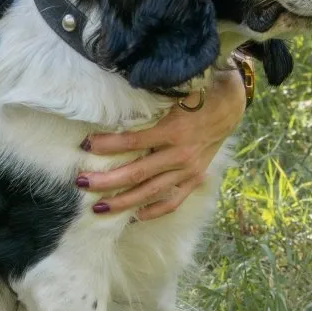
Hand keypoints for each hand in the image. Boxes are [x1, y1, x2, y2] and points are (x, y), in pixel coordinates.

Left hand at [78, 66, 247, 219]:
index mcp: (173, 131)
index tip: (85, 145)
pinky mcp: (195, 178)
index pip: (132, 142)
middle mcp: (180, 155)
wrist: (229, 104)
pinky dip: (153, 210)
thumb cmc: (196, 94)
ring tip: (99, 207)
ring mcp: (189, 170)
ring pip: (150, 192)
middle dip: (106, 180)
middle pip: (137, 173)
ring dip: (123, 201)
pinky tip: (134, 216)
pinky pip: (172, 200)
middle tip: (81, 182)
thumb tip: (113, 109)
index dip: (107, 145)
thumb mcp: (171, 94)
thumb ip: (146, 106)